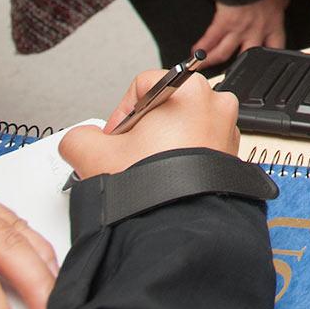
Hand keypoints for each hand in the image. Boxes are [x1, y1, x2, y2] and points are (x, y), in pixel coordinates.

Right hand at [60, 70, 242, 179]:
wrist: (182, 222)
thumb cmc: (155, 185)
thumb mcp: (94, 154)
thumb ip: (79, 136)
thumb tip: (79, 138)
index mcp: (188, 88)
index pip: (142, 86)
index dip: (121, 113)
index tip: (114, 137)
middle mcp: (215, 103)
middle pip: (165, 107)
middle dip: (143, 131)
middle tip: (129, 155)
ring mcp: (227, 129)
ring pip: (184, 127)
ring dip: (164, 145)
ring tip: (150, 170)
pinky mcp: (231, 154)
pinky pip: (201, 147)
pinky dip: (184, 158)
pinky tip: (169, 177)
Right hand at [190, 0, 289, 68]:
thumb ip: (281, 3)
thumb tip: (281, 3)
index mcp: (273, 25)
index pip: (275, 49)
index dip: (270, 60)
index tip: (265, 66)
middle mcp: (257, 31)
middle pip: (248, 58)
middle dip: (240, 68)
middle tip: (232, 75)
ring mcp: (239, 29)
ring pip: (225, 53)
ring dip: (213, 62)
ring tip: (205, 68)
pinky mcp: (223, 22)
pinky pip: (210, 39)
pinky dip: (201, 47)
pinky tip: (193, 54)